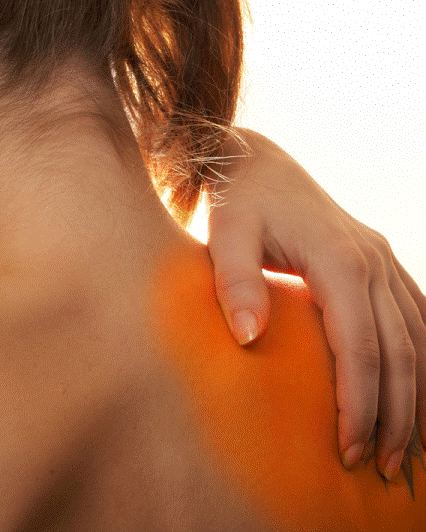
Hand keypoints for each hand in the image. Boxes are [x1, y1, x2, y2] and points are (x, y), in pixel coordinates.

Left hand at [206, 127, 425, 480]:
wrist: (255, 163)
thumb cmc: (238, 200)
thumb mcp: (227, 235)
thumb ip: (236, 282)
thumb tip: (250, 339)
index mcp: (339, 259)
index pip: (361, 346)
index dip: (359, 403)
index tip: (348, 449)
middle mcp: (372, 260)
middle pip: (398, 351)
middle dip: (396, 414)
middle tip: (383, 468)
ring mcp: (381, 259)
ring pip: (418, 338)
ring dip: (419, 395)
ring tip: (411, 449)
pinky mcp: (377, 262)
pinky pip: (417, 314)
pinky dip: (425, 358)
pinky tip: (421, 390)